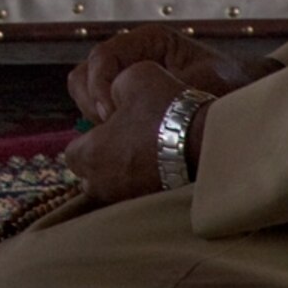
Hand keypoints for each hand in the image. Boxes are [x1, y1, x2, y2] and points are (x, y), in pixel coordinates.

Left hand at [59, 60, 190, 206]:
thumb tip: (112, 97)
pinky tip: (165, 170)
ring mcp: (130, 201)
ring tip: (148, 156)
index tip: (109, 128)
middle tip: (128, 142)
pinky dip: (146, 187)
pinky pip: (139, 199)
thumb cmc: (168, 110)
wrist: (213, 144)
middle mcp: (103, 185)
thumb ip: (112, 87)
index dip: (91, 138)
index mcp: (90, 155)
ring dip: (124, 175)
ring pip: (115, 190)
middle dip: (104, 160)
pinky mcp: (156, 209)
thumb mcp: (131, 78)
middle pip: (91, 176)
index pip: (73, 152)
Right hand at [68, 25, 258, 122]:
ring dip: (95, 114)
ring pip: (85, 91)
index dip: (100, 86)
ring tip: (121, 136)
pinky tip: (127, 140)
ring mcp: (128, 79)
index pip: (103, 57)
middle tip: (114, 127)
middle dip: (93, 102)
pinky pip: (99, 110)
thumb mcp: (205, 85)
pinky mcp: (130, 102)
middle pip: (85, 73)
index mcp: (150, 41)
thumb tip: (127, 111)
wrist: (258, 105)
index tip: (111, 116)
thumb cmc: (237, 89)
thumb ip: (168, 91)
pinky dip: (105, 125)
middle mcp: (133, 56)